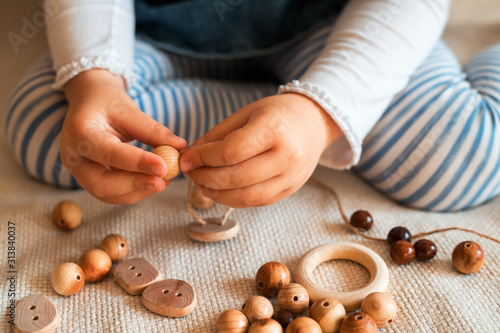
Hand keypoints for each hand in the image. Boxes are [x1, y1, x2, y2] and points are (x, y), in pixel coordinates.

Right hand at [61, 69, 185, 203]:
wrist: (87, 102)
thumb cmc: (107, 102)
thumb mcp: (129, 109)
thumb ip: (152, 130)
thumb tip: (180, 146)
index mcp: (80, 132)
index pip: (109, 153)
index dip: (138, 163)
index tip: (164, 167)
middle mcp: (73, 156)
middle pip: (101, 183)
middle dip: (135, 185)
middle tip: (163, 181)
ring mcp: (78, 171)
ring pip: (107, 194)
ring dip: (137, 191)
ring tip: (162, 181)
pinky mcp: (88, 179)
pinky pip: (111, 194)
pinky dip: (133, 191)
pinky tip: (152, 181)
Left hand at [179, 93, 341, 207]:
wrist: (314, 121)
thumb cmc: (276, 114)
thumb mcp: (245, 114)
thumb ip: (217, 136)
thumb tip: (190, 157)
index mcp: (273, 130)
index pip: (230, 152)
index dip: (202, 158)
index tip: (186, 159)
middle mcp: (286, 156)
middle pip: (235, 178)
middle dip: (205, 178)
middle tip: (191, 173)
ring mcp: (291, 177)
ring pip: (245, 197)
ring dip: (217, 194)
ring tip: (203, 184)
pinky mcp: (290, 190)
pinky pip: (256, 202)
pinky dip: (234, 199)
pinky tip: (221, 189)